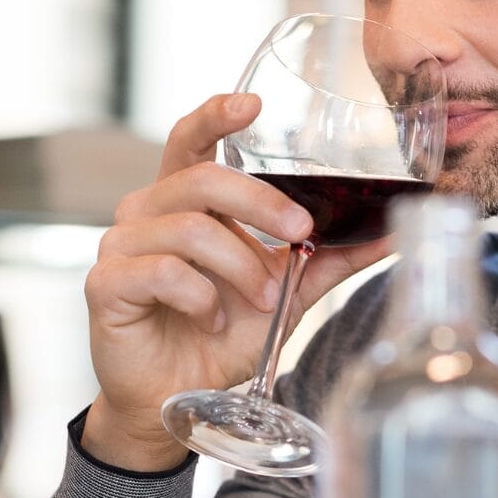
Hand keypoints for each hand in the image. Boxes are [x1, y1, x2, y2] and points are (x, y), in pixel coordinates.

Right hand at [81, 93, 395, 469]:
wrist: (179, 393)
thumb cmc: (225, 332)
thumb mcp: (288, 289)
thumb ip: (330, 257)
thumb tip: (391, 231)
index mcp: (185, 200)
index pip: (191, 139)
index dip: (216, 115)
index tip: (254, 103)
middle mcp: (146, 211)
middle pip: (206, 179)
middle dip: (264, 206)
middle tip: (302, 236)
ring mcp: (120, 245)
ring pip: (191, 229)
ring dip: (241, 267)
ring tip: (262, 300)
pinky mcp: (106, 283)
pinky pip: (162, 272)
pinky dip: (203, 298)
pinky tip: (212, 319)